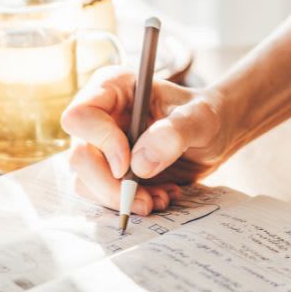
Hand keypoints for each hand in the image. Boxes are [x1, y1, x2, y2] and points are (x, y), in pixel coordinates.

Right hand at [60, 66, 229, 214]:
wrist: (212, 137)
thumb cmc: (206, 116)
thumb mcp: (201, 119)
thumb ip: (175, 133)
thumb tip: (139, 163)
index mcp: (111, 88)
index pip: (80, 117)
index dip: (102, 143)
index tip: (130, 164)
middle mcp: (97, 116)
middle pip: (79, 157)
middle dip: (111, 186)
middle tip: (147, 201)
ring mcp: (97, 145)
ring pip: (84, 182)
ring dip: (122, 199)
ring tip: (161, 197)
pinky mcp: (105, 170)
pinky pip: (100, 195)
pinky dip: (129, 203)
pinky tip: (158, 195)